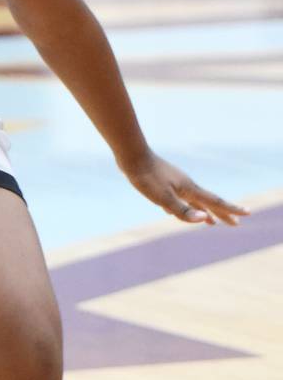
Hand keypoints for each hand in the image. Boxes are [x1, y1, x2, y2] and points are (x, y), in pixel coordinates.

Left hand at [119, 151, 248, 226]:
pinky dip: (189, 207)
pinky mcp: (167, 183)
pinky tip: (184, 211)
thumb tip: (204, 219)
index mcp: (189, 190)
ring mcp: (177, 183)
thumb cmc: (146, 178)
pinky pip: (183, 199)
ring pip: (196, 201)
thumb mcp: (163, 198)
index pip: (215, 202)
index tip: (247, 214)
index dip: (231, 210)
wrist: (132, 156)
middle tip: (237, 223)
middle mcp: (187, 186)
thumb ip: (182, 210)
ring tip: (212, 222)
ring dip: (206, 212)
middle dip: (223, 214)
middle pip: (209, 203)